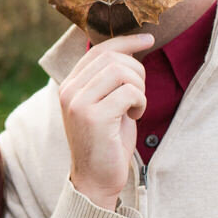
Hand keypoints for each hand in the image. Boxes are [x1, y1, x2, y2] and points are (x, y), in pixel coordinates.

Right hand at [58, 33, 152, 210]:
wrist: (95, 179)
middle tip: (138, 96)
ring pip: (122, 72)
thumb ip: (109, 80)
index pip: (99, 50)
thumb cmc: (107, 142)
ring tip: (134, 108)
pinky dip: (140, 103)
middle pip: (113, 58)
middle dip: (137, 72)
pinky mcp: (93, 117)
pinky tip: (134, 117)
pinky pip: (129, 93)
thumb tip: (131, 49)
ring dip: (139, 89)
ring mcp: (78, 103)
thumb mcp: (105, 104)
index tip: (149, 39)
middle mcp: (68, 90)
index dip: (126, 41)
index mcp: (69, 85)